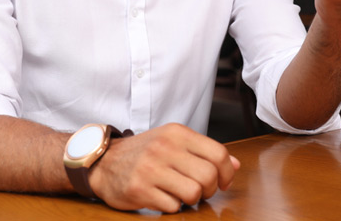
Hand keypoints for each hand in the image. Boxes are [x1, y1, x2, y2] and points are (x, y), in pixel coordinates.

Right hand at [88, 123, 239, 212]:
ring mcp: (151, 168)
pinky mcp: (139, 189)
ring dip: (192, 200)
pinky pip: (172, 206)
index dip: (227, 172)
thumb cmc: (145, 152)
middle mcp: (164, 147)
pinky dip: (172, 206)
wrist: (104, 162)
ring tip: (182, 194)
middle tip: (201, 191)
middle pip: (208, 176)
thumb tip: (236, 165)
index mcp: (177, 133)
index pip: (218, 153)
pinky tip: (163, 197)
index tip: (222, 181)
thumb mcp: (174, 142)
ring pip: (193, 193)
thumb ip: (204, 151)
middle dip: (210, 190)